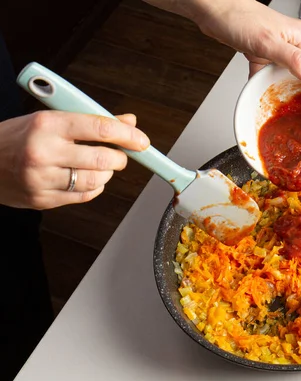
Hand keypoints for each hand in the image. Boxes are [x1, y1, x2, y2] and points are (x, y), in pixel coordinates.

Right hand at [0, 111, 149, 209]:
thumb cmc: (16, 137)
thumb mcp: (49, 119)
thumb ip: (91, 121)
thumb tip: (128, 122)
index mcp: (47, 124)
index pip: (99, 128)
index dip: (128, 136)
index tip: (142, 141)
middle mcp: (43, 151)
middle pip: (103, 159)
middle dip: (120, 158)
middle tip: (120, 155)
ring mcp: (41, 178)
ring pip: (97, 181)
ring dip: (107, 174)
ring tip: (100, 166)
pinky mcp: (42, 199)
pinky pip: (84, 196)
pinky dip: (94, 188)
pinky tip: (86, 179)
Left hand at [143, 0, 300, 82]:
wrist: (213, 9)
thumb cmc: (239, 18)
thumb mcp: (268, 42)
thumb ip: (293, 60)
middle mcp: (293, 42)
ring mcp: (278, 48)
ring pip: (287, 74)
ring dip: (283, 89)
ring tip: (285, 106)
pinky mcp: (263, 52)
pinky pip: (268, 74)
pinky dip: (264, 83)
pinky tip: (261, 94)